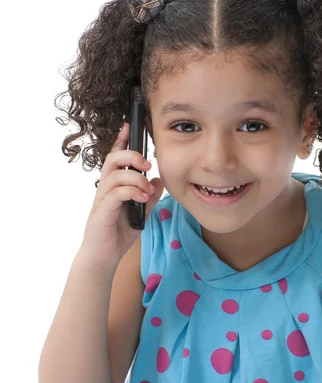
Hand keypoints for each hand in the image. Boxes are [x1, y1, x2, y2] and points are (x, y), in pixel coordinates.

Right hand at [78, 122, 163, 270]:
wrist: (104, 257)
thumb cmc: (119, 233)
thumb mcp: (142, 213)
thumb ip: (150, 196)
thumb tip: (159, 180)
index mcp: (114, 185)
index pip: (116, 157)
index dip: (122, 140)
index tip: (130, 125)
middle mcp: (105, 188)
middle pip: (112, 159)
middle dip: (131, 156)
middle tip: (149, 164)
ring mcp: (102, 199)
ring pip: (115, 175)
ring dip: (135, 178)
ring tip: (148, 188)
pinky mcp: (102, 211)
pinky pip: (115, 193)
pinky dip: (132, 192)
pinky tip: (143, 198)